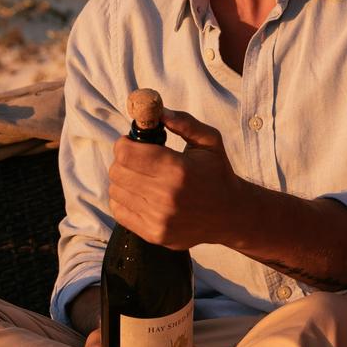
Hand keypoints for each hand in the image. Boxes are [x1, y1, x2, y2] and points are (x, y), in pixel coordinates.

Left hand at [108, 108, 251, 248]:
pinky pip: (119, 212)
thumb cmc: (217, 173)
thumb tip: (158, 112)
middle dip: (123, 160)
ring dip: (123, 180)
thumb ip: (184, 122)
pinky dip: (124, 200)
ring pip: (116, 191)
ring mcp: (158, 219)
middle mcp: (166, 196)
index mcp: (178, 169)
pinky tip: (140, 194)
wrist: (230, 215)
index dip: (124, 143)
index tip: (132, 142)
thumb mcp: (209, 141)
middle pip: (117, 171)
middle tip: (137, 159)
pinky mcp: (153, 234)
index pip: (126, 153)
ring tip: (142, 177)